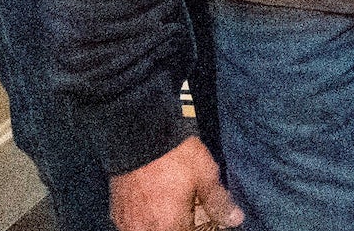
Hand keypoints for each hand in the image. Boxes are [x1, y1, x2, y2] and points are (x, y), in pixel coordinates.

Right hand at [110, 134, 241, 230]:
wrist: (138, 133)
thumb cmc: (173, 154)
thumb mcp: (205, 174)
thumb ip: (219, 202)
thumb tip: (236, 219)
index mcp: (171, 225)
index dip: (200, 228)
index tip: (205, 222)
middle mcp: (147, 229)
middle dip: (180, 226)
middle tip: (188, 214)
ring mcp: (129, 223)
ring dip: (161, 226)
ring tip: (169, 211)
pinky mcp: (117, 213)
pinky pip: (132, 227)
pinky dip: (144, 223)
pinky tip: (152, 208)